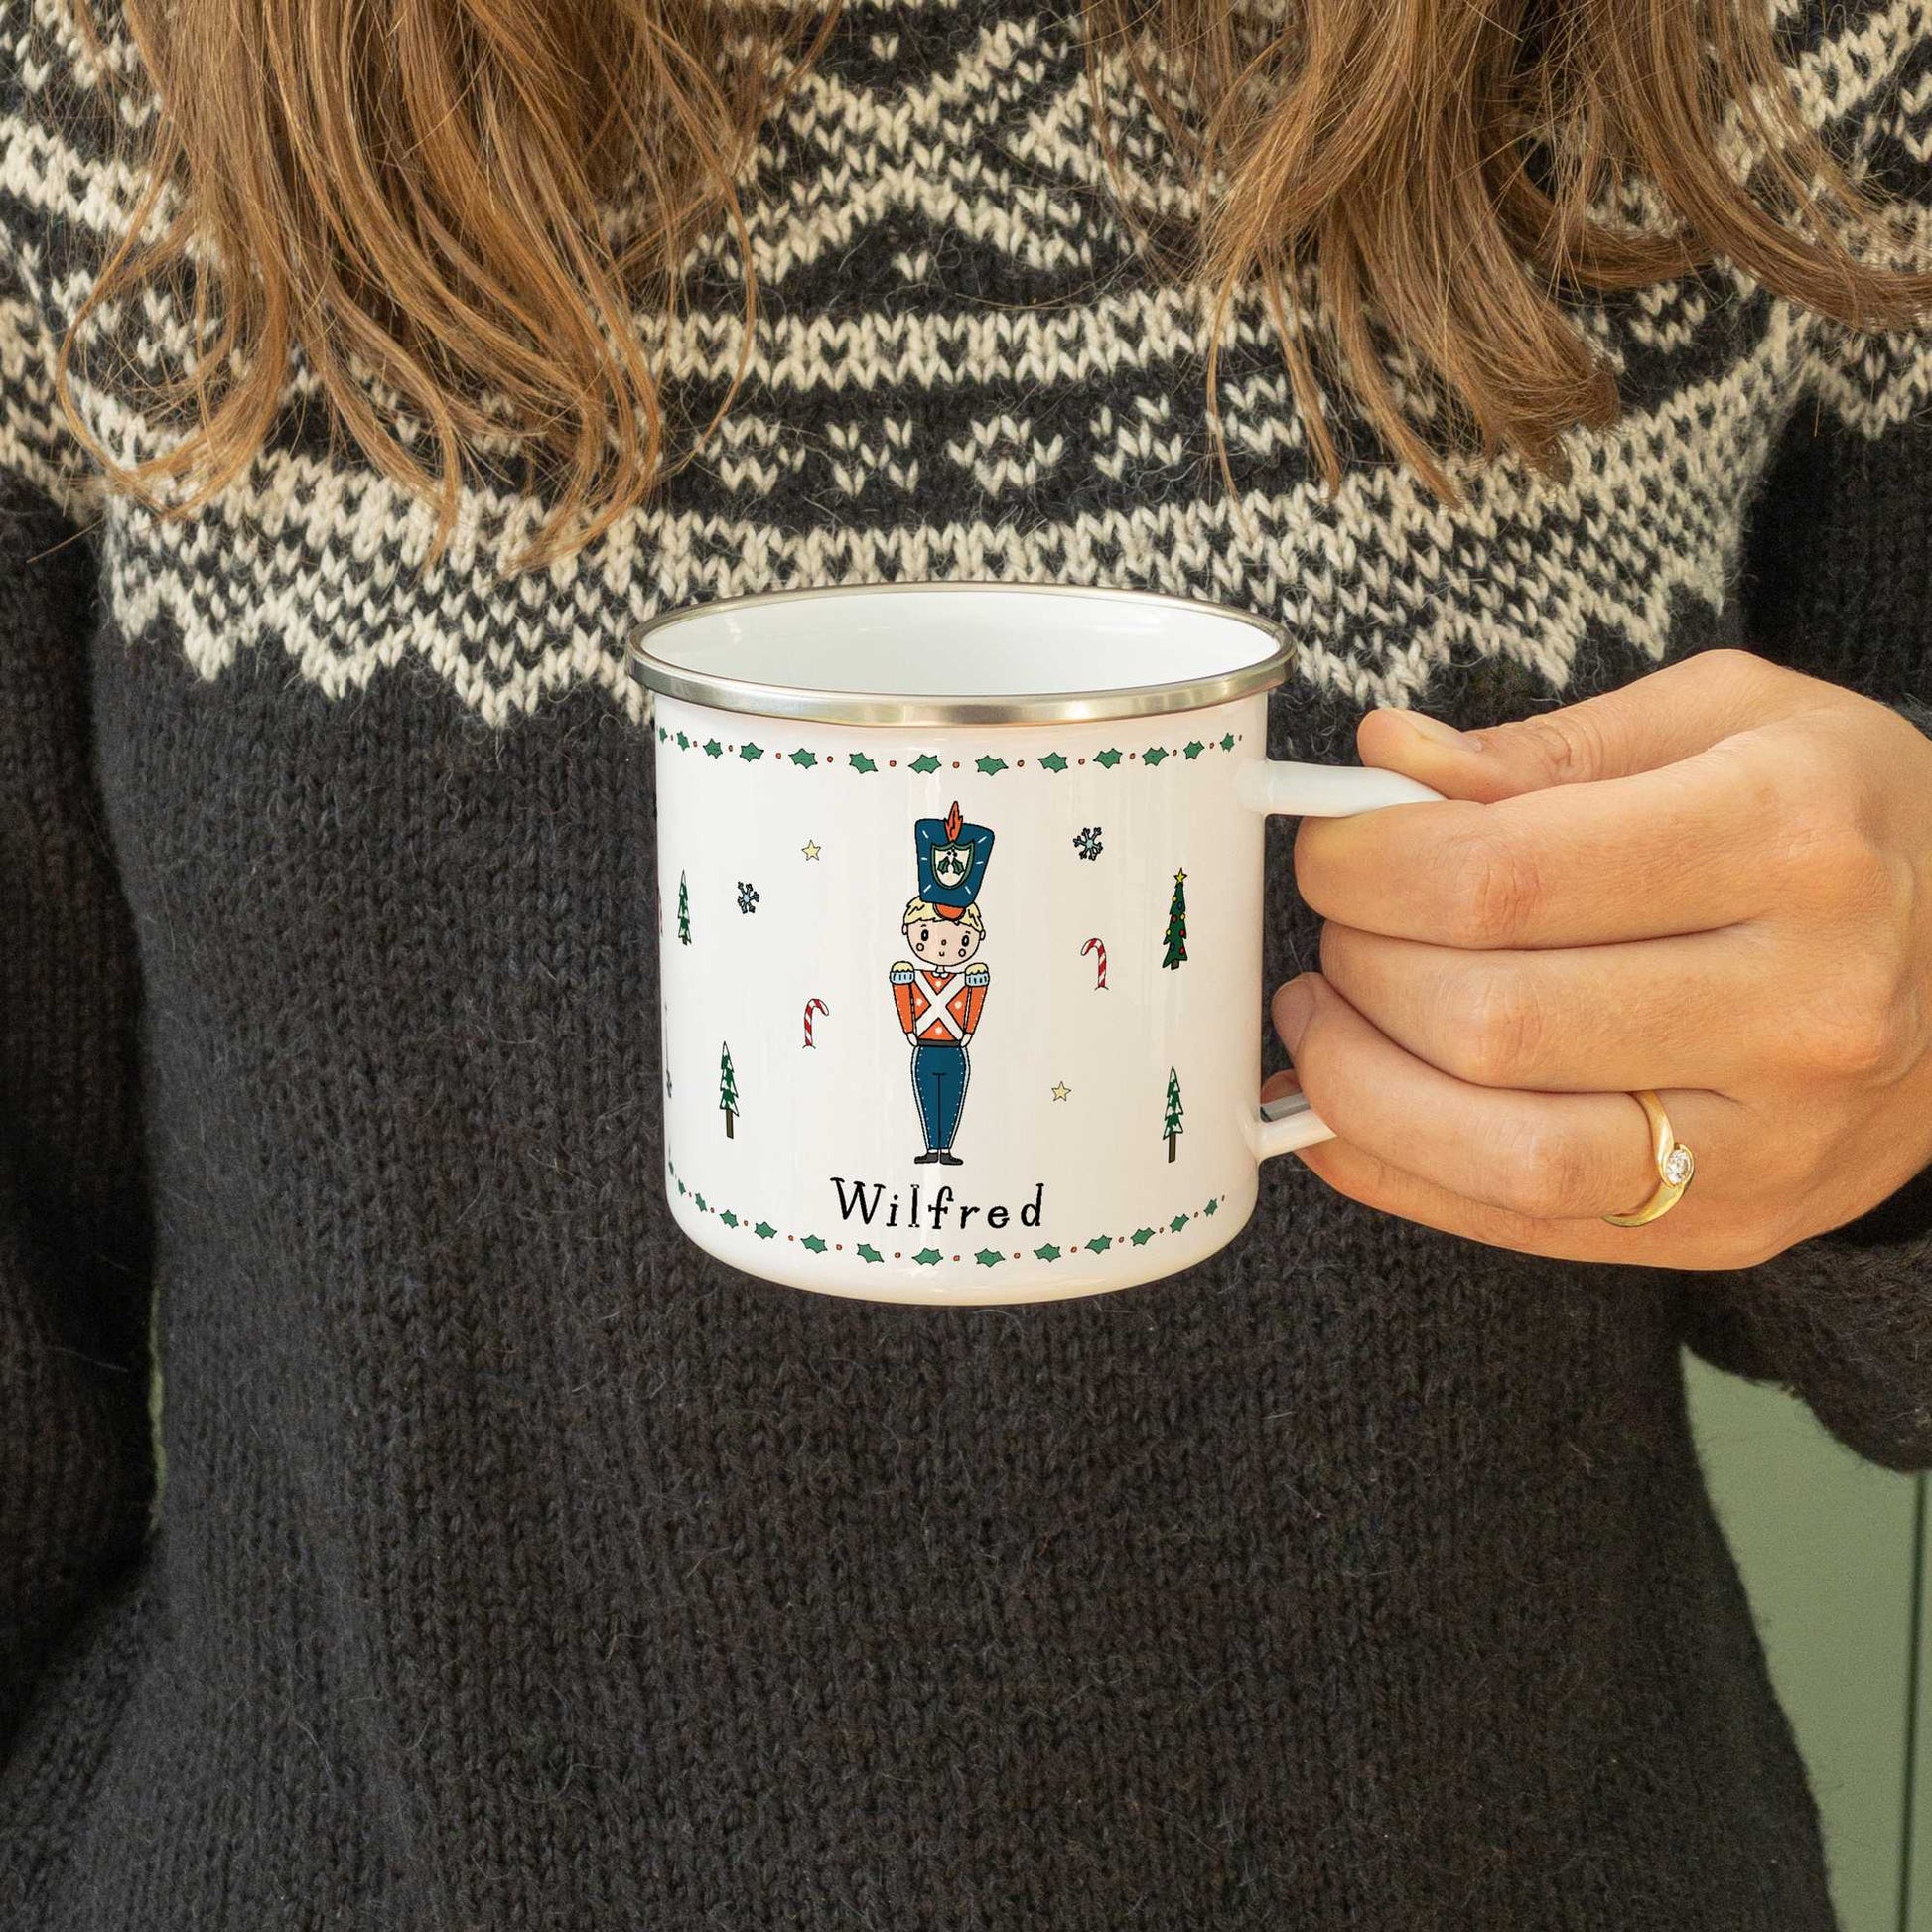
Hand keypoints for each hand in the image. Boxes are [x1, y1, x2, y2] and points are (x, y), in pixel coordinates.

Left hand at [1264, 650, 1931, 1267]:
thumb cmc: (1836, 815)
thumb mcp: (1726, 717)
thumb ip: (1544, 746)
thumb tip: (1385, 763)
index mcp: (1787, 838)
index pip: (1504, 877)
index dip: (1367, 868)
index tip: (1329, 847)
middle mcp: (1800, 1002)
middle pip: (1490, 1019)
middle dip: (1360, 967)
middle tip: (1340, 927)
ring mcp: (1775, 1139)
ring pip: (1503, 1152)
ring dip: (1361, 1087)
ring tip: (1326, 1016)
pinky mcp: (1735, 1225)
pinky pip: (1523, 1225)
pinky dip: (1398, 1173)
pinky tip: (1341, 1112)